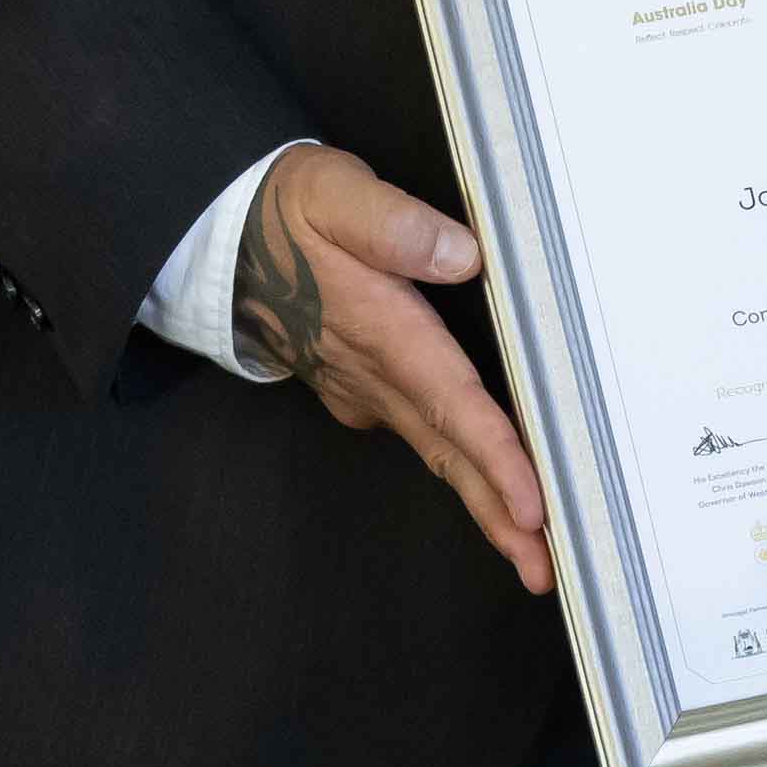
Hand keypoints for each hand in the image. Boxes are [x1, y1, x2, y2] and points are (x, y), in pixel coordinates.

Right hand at [234, 141, 552, 592]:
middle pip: (451, 456)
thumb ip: (393, 224)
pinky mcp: (363, 390)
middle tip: (545, 571)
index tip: (531, 508)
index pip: (451, 404)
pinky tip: (493, 494)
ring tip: (532, 556)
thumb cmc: (286, 211)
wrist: (221, 239)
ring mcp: (367, 390)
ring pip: (439, 455)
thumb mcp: (334, 194)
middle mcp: (377, 376)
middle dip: (499, 517)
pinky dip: (463, 470)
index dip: (494, 457)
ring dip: (486, 506)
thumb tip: (462, 255)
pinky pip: (423, 438)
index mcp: (383, 332)